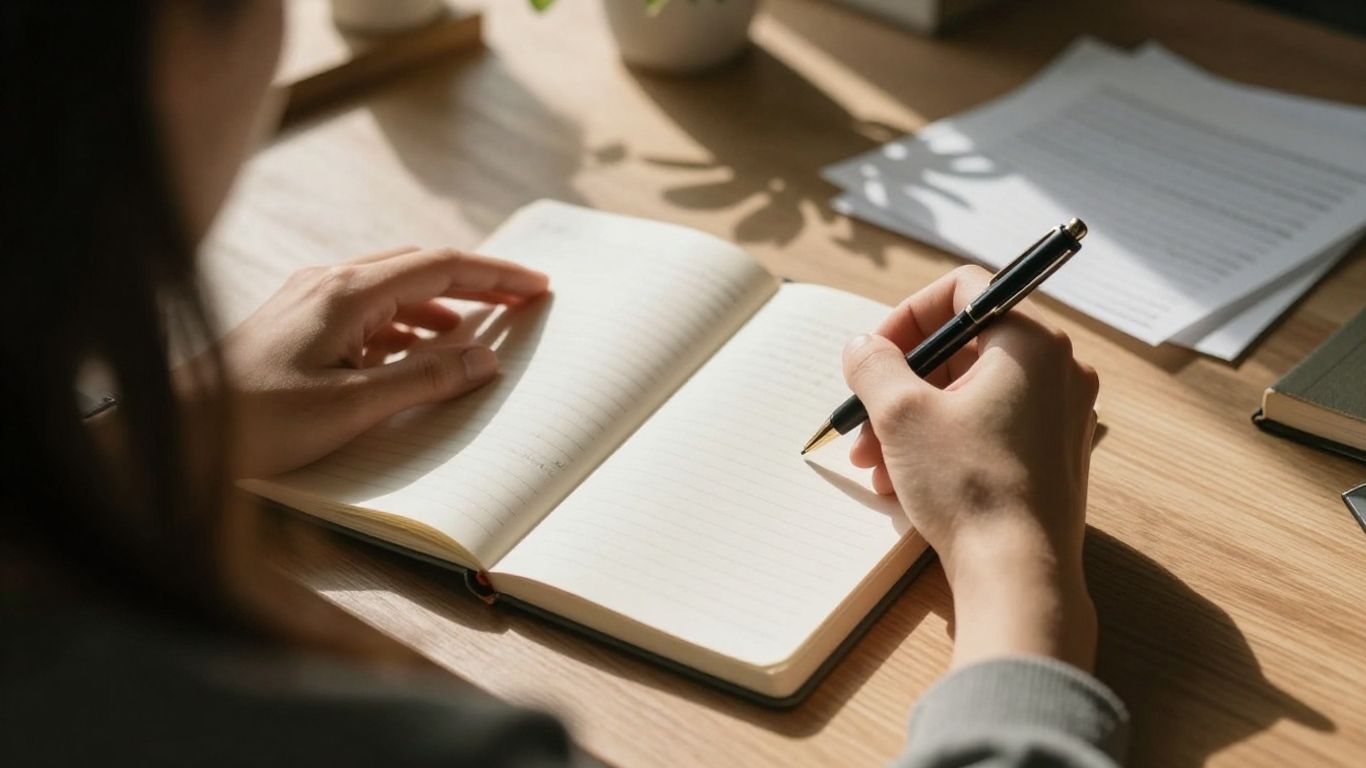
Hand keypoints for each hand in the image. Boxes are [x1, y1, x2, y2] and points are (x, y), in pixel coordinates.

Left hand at [183, 246, 548, 478]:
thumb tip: (486, 359)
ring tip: (478, 331)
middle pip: (420, 267)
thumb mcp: (351, 407)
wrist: (175, 429)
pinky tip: (415, 353)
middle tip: (522, 300)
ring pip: (393, 288)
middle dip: (475, 283)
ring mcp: (309, 300)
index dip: (495, 275)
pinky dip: (405, 325)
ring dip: (441, 305)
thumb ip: (424, 380)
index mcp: (347, 293)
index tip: (538, 286)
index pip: (441, 266)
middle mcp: (329, 283)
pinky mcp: (297, 323)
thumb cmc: (256, 421)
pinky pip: (367, 311)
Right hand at [842, 266, 1099, 670]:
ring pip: (969, 393)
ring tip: (875, 463)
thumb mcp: (900, 414)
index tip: (874, 353)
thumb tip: (863, 347)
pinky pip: (987, 427)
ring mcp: (1060, 415)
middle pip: (962, 348)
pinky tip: (904, 482)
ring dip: (912, 420)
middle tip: (863, 418)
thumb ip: (873, 364)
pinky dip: (943, 442)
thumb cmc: (969, 488)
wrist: (1018, 575)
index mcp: (1031, 343)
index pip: (963, 290)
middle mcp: (1057, 370)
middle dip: (900, 383)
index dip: (907, 315)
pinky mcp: (1052, 456)